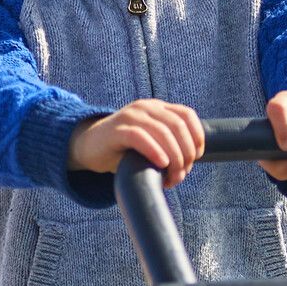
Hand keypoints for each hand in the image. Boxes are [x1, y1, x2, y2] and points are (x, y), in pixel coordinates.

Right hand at [69, 98, 204, 187]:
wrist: (89, 147)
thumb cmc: (123, 149)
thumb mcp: (150, 143)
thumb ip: (168, 145)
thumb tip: (187, 165)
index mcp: (157, 108)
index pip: (187, 115)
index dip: (197, 136)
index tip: (196, 157)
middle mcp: (146, 108)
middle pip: (178, 127)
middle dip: (186, 154)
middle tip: (181, 174)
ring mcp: (131, 116)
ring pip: (163, 133)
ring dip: (174, 159)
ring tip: (172, 177)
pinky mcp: (117, 130)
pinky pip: (140, 137)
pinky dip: (155, 151)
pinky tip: (161, 164)